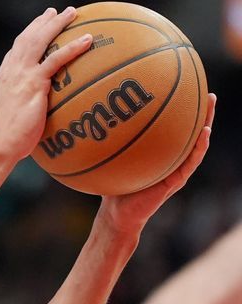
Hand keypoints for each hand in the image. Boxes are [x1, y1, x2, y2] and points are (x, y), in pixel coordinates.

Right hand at [0, 7, 92, 159]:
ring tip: (73, 13)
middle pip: (27, 38)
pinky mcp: (33, 82)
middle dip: (42, 22)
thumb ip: (22, 102)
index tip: (39, 24)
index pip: (16, 48)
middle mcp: (10, 71)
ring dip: (57, 24)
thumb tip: (38, 106)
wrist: (1, 144)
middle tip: (56, 11)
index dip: (28, 33)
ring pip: (40, 41)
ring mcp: (21, 74)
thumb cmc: (8, 138)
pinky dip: (72, 48)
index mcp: (4, 76)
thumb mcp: (11, 114)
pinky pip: (56, 59)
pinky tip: (88, 39)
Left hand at [98, 93, 214, 232]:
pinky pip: (191, 162)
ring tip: (211, 105)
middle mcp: (171, 160)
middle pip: (189, 132)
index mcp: (160, 153)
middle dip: (200, 112)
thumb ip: (109, 142)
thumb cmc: (113, 186)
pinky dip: (199, 148)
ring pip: (197, 144)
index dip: (181, 112)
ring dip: (206, 124)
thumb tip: (91, 116)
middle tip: (207, 91)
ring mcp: (176, 170)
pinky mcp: (175, 181)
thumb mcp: (111, 159)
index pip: (173, 129)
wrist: (117, 214)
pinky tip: (204, 133)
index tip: (186, 89)